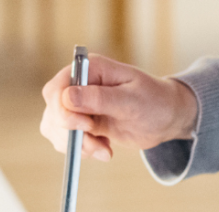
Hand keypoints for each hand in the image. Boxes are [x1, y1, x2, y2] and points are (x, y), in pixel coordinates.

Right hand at [39, 54, 196, 161]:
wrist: (166, 118)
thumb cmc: (154, 101)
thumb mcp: (131, 100)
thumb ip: (100, 99)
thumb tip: (67, 97)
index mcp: (91, 69)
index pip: (58, 88)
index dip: (63, 109)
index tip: (86, 126)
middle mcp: (79, 84)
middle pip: (53, 110)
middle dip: (71, 133)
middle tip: (97, 145)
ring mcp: (77, 104)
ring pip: (55, 128)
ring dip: (76, 145)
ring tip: (104, 149)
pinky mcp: (80, 122)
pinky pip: (66, 139)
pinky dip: (82, 150)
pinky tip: (104, 149)